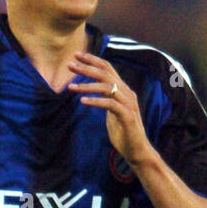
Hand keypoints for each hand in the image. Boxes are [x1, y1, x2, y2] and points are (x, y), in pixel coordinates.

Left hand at [67, 51, 151, 166]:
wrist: (137, 151)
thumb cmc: (123, 133)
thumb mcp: (112, 113)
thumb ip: (106, 100)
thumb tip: (95, 93)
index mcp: (123, 90)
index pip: (107, 68)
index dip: (92, 60)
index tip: (76, 55)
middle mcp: (127, 93)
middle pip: (105, 74)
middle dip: (86, 68)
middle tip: (69, 65)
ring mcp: (128, 103)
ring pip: (106, 87)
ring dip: (87, 85)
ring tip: (71, 87)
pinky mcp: (127, 116)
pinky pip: (110, 104)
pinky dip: (95, 101)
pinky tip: (82, 101)